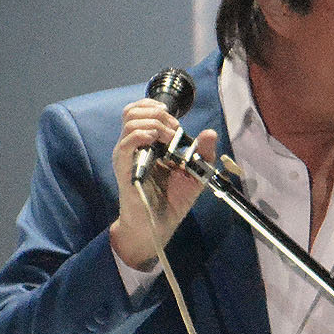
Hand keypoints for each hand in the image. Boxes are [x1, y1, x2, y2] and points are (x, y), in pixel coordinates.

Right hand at [110, 100, 215, 270]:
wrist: (158, 225)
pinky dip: (144, 135)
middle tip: (174, 130)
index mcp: (146, 142)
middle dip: (160, 114)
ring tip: (168, 138)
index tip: (176, 123)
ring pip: (131, 120)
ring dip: (155, 124)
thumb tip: (209, 132)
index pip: (141, 109)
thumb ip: (203, 153)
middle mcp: (133, 145)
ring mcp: (126, 155)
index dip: (159, 108)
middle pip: (134, 110)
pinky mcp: (124, 167)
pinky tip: (158, 143)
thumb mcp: (194, 173)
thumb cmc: (172, 200)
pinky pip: (127, 142)